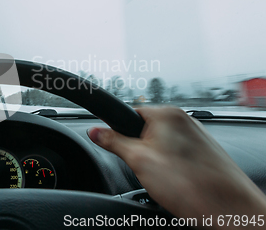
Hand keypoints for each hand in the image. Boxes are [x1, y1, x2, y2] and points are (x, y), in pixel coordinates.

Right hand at [88, 107, 265, 228]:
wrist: (229, 211)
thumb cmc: (190, 184)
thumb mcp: (139, 161)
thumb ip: (113, 142)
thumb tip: (95, 131)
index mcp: (167, 114)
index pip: (128, 113)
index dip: (119, 133)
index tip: (115, 145)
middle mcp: (184, 120)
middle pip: (145, 130)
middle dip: (139, 150)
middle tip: (144, 169)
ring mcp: (197, 136)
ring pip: (161, 145)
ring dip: (156, 161)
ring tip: (165, 180)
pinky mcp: (204, 153)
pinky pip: (177, 155)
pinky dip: (172, 168)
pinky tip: (176, 183)